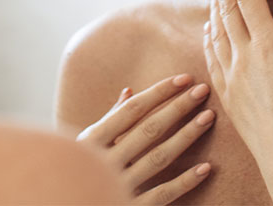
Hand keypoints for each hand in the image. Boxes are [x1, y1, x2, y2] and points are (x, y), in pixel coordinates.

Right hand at [77, 74, 215, 204]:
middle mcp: (104, 161)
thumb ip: (109, 119)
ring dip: (186, 136)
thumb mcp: (85, 143)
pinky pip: (161, 195)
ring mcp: (118, 185)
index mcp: (92, 139)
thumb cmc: (76, 168)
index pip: (132, 110)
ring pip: (159, 158)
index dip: (160, 92)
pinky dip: (184, 182)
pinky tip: (206, 167)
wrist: (64, 201)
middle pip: (149, 130)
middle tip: (203, 91)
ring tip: (208, 117)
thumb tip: (129, 91)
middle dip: (178, 108)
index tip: (184, 78)